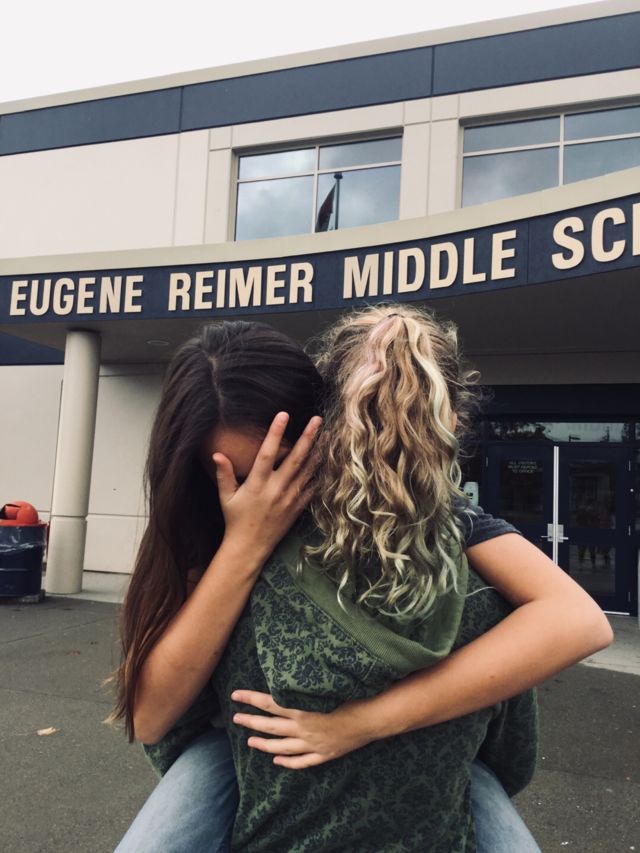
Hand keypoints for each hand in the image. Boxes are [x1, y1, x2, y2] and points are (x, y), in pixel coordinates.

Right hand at [214, 413, 321, 560]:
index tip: (283, 415)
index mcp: (256, 484)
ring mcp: (289, 499)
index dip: (275, 433)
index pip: (267, 453)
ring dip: (318, 451)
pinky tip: (328, 460)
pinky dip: (320, 474)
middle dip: (307, 437)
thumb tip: (217, 454)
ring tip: (327, 434)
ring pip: (307, 471)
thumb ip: (224, 474)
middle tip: (317, 419)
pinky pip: (312, 488)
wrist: (249, 547)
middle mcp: (275, 490)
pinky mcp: (297, 508)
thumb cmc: (235, 520)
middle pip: (295, 459)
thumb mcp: (225, 497)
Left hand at [230, 690, 373, 768]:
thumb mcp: (324, 686)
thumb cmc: (351, 695)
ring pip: (282, 748)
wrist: (370, 718)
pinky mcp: (324, 754)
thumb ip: (304, 685)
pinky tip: (277, 762)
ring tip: (250, 742)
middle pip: (271, 727)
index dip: (251, 699)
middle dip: (251, 722)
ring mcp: (313, 744)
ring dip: (264, 745)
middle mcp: (303, 729)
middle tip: (236, 719)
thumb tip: (287, 675)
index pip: (269, 703)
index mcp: (302, 709)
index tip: (235, 695)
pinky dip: (288, 763)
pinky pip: (302, 762)